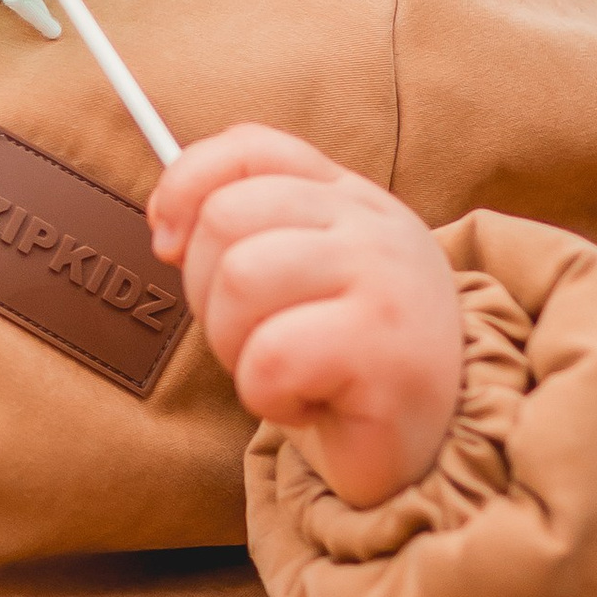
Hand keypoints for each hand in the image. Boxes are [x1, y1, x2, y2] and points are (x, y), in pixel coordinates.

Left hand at [148, 125, 463, 508]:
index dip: (186, 186)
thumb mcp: (298, 278)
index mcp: (351, 198)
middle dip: (207, 292)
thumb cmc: (345, 364)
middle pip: (226, 217)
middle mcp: (375, 225)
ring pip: (239, 278)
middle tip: (256, 337)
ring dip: (236, 346)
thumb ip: (247, 230)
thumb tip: (167, 226)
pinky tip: (311, 401)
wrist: (428, 448)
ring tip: (285, 370)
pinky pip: (269, 357)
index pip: (251, 148)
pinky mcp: (388, 351)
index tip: (168, 242)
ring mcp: (387, 280)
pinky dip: (268, 395)